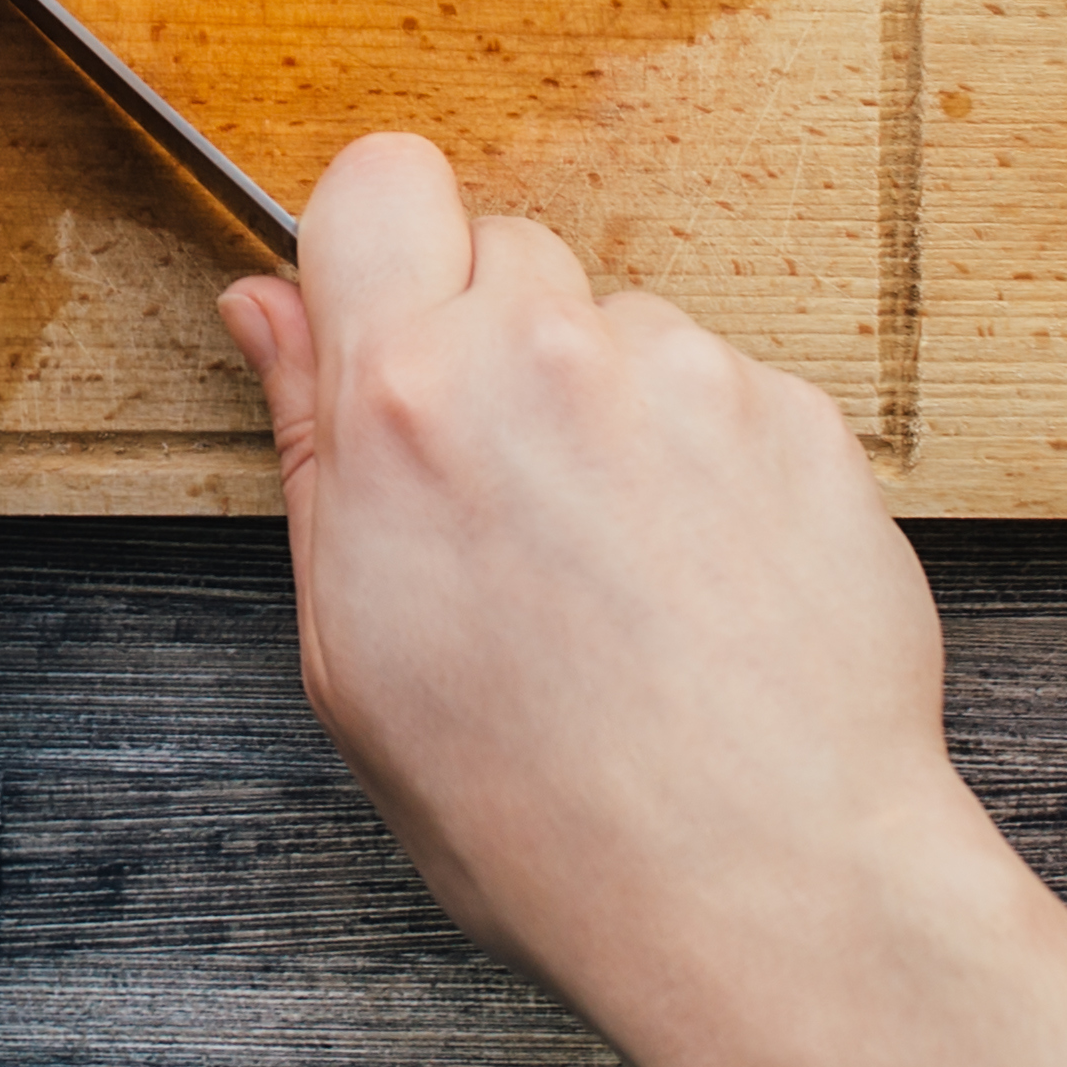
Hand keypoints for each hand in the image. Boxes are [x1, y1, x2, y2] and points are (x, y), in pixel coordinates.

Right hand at [220, 136, 1066, 1066]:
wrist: (760, 882)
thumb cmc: (544, 811)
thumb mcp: (353, 648)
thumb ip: (309, 445)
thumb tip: (267, 312)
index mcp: (409, 404)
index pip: (378, 183)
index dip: (381, 244)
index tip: (393, 314)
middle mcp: (549, 357)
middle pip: (506, 248)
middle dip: (499, 340)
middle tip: (512, 490)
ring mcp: (689, 378)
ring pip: (626, 326)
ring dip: (615, 409)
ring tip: (625, 568)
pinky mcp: (799, 415)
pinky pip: (731, 390)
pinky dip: (717, 461)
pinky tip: (708, 581)